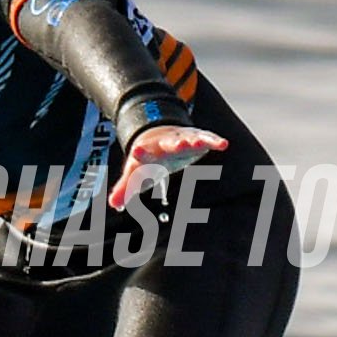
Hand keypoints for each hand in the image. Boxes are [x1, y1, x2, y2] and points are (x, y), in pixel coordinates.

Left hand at [114, 125, 229, 208]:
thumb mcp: (136, 172)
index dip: (140, 153)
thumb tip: (113, 204)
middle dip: (174, 144)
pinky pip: (206, 138)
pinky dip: (214, 140)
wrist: (159, 132)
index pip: (143, 152)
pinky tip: (223, 144)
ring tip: (202, 143)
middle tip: (179, 144)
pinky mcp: (196, 137)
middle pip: (169, 144)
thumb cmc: (148, 158)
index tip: (136, 152)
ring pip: (190, 138)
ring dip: (196, 140)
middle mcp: (166, 143)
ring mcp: (182, 138)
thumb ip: (125, 188)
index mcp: (149, 150)